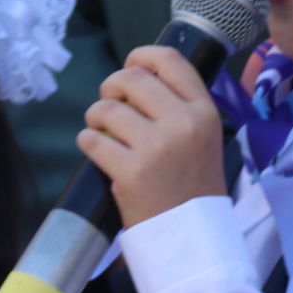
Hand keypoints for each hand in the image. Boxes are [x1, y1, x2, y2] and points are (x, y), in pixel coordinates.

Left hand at [78, 46, 226, 227]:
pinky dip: (88, 142)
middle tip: (110, 106)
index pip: (170, 60)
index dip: (141, 55)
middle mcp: (183, 123)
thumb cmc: (193, 186)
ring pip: (105, 108)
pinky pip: (91, 139)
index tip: (130, 64)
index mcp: (204, 111)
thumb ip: (179, 107)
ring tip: (103, 132)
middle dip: (111, 87)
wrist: (192, 237)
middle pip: (131, 78)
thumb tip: (137, 78)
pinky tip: (99, 152)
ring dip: (96, 117)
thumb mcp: (204, 138)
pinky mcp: (130, 171)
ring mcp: (156, 147)